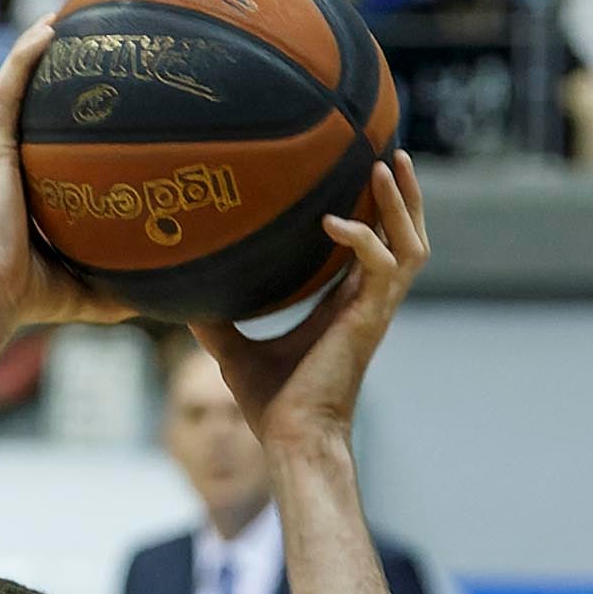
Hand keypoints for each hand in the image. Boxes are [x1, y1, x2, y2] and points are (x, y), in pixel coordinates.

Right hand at [0, 25, 138, 333]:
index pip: (47, 140)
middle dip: (51, 68)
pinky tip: (48, 32)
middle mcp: (8, 162)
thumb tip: (175, 296)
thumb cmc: (33, 299)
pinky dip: (24, 58)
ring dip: (35, 47)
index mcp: (27, 188)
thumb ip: (124, 284)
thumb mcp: (91, 289)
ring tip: (65, 14)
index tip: (100, 91)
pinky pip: (6, 92)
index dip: (67, 112)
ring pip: (14, 85)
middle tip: (88, 39)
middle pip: (30, 102)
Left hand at [185, 151, 429, 461]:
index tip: (364, 173)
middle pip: (406, 239)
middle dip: (405, 197)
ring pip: (411, 246)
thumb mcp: (232, 351)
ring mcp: (374, 312)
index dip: (377, 214)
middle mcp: (368, 305)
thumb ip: (216, 321)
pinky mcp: (369, 320)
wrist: (291, 440)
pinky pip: (382, 264)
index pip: (374, 250)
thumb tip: (181, 298)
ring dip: (403, 205)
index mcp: (345, 308)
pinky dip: (363, 237)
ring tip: (386, 164)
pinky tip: (333, 220)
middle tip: (391, 153)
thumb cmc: (271, 406)